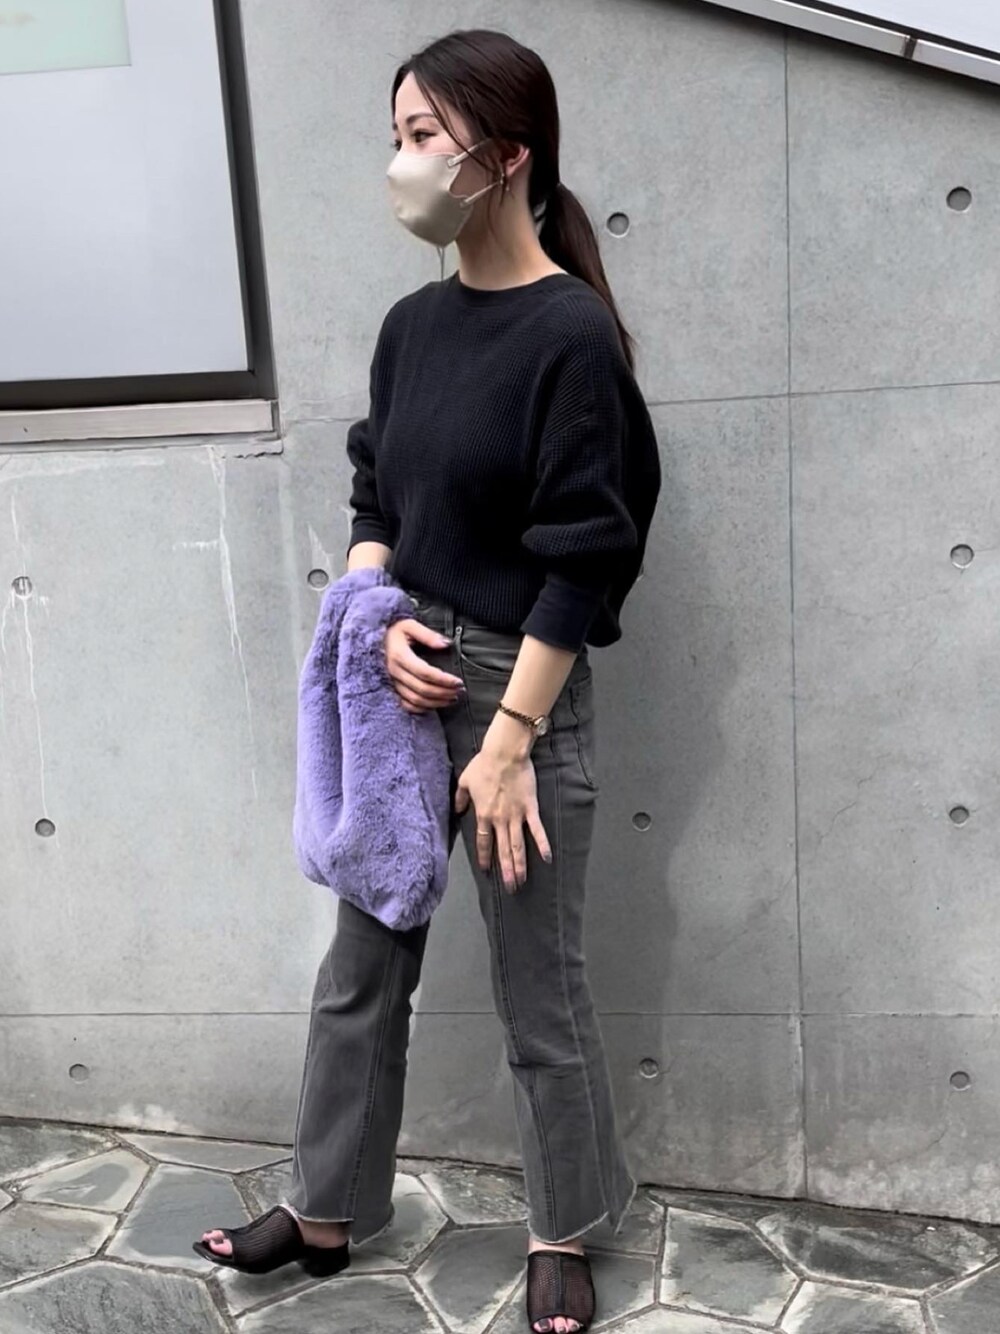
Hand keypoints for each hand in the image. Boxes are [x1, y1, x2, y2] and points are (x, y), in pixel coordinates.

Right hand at [385, 618, 463, 713]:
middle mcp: (395, 672)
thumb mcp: (410, 625)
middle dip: (444, 692)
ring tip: (451, 698)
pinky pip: (406, 704)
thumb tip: (446, 644)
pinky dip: (421, 708)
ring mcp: (392, 682)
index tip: (458, 681)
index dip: (444, 680)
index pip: (426, 673)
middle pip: (423, 689)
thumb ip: (428, 635)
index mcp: (400, 656)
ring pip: (416, 700)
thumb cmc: (394, 630)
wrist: (374, 638)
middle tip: (459, 691)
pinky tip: (434, 705)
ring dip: (436, 702)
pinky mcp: (392, 688)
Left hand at [454, 728, 551, 889]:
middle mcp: (499, 820)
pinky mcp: (530, 808)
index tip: (486, 870)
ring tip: (521, 881)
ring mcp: (516, 816)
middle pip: (503, 850)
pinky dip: (542, 844)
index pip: (484, 842)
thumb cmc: (484, 764)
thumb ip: (460, 798)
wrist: (504, 754)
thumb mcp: (465, 781)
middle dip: (506, 870)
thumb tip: (457, 810)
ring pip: (518, 846)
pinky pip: (537, 830)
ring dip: (519, 865)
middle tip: (509, 887)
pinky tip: (547, 858)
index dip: (485, 857)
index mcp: (483, 815)